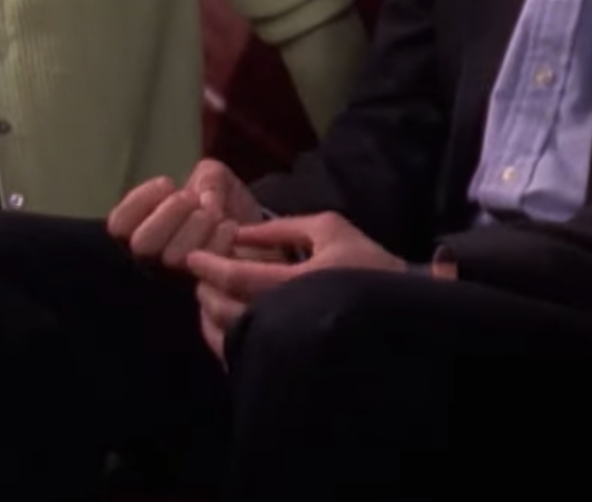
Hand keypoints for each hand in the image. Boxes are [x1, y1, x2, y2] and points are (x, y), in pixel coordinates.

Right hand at [106, 158, 262, 270]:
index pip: (119, 224)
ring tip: (215, 214)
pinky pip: (206, 266)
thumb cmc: (224, 204)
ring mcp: (178, 279)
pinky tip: (231, 227)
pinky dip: (221, 238)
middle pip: (141, 243)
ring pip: (173, 256)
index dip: (141, 200)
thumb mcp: (214, 178)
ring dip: (198, 225)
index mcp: (143, 230)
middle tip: (191, 200)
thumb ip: (207, 176)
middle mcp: (153, 260)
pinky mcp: (205, 290)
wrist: (260, 236)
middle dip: (170, 213)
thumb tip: (204, 200)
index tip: (168, 183)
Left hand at [185, 212, 411, 360]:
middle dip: (206, 292)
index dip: (209, 266)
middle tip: (198, 277)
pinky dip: (225, 341)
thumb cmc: (366, 264)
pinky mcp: (289, 363)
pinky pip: (244, 358)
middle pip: (227, 311)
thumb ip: (282, 228)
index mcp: (297, 284)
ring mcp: (287, 346)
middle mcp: (287, 320)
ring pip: (231, 338)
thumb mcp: (330, 229)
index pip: (238, 278)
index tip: (192, 258)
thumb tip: (238, 233)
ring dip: (211, 316)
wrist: (400, 314)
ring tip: (208, 299)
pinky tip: (225, 325)